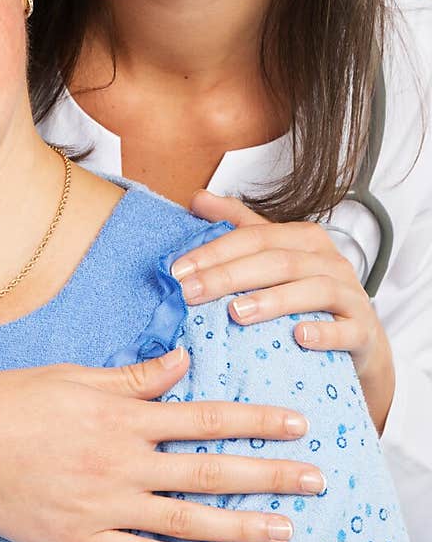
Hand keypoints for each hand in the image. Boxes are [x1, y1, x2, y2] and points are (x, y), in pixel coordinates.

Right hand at [0, 350, 324, 541]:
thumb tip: (184, 361)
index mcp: (121, 414)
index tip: (297, 423)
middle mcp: (121, 461)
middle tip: (315, 479)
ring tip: (284, 529)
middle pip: (209, 471)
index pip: (205, 417)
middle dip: (267, 475)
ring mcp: (102, 506)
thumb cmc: (9, 399)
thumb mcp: (74, 374)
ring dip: (241, 525)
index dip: (255, 420)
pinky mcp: (81, 540)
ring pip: (186, 520)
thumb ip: (134, 375)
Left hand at [174, 190, 394, 431]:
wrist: (360, 343)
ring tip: (236, 314)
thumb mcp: (274, 259)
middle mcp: (330, 261)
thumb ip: (239, 227)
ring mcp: (351, 295)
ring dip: (273, 300)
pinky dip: (324, 332)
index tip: (177, 271)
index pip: (255, 237)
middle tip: (191, 293)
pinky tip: (298, 337)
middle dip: (229, 275)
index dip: (215, 251)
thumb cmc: (308, 298)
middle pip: (278, 261)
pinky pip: (347, 330)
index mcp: (305, 239)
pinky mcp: (364, 331)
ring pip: (313, 289)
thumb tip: (197, 198)